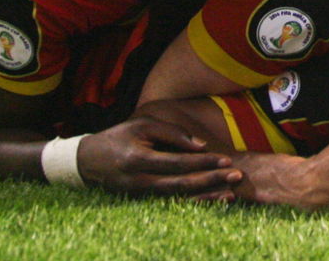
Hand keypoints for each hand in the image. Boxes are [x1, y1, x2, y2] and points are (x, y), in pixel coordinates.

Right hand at [78, 116, 241, 197]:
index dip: (204, 161)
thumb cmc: (120, 136)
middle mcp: (141, 182)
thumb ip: (172, 133)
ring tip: (230, 194)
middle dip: (212, 181)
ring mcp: (142, 195)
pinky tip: (212, 200)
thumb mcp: (143, 125)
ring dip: (207, 197)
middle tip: (237, 176)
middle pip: (183, 185)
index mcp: (140, 160)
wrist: (91, 161)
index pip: (178, 163)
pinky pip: (174, 203)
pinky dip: (195, 202)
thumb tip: (200, 145)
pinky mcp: (145, 201)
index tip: (226, 159)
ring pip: (180, 199)